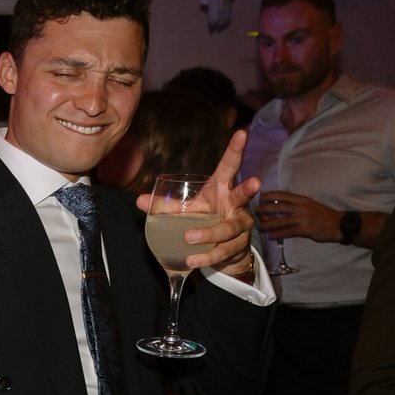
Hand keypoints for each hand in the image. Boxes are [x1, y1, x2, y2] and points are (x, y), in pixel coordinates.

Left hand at [135, 128, 259, 270]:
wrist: (222, 251)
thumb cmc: (204, 220)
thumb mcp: (185, 211)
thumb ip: (164, 206)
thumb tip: (139, 200)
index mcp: (221, 190)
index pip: (229, 167)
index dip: (236, 150)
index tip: (242, 133)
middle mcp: (235, 204)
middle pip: (244, 194)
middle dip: (248, 188)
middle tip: (255, 181)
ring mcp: (240, 225)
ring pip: (229, 228)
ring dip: (209, 234)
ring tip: (189, 239)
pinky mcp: (239, 246)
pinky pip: (224, 251)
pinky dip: (207, 256)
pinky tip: (192, 261)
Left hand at [254, 189, 339, 242]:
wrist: (338, 224)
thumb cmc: (322, 214)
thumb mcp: (309, 204)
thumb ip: (296, 203)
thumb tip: (280, 203)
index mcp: (302, 199)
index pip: (282, 194)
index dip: (269, 195)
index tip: (260, 197)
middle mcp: (300, 207)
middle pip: (278, 207)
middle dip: (264, 209)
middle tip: (256, 212)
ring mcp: (302, 219)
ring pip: (280, 221)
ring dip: (268, 224)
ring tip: (260, 226)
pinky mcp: (304, 230)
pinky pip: (287, 232)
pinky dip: (278, 234)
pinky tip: (271, 236)